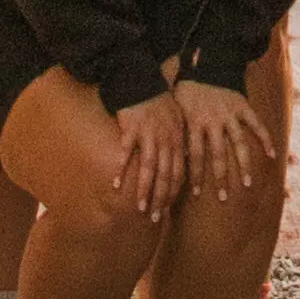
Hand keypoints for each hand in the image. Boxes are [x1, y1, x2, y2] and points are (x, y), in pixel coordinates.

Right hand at [106, 93, 189, 220]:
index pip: (178, 172)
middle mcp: (166, 140)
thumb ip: (178, 141)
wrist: (142, 81)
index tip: (167, 209)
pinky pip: (127, 152)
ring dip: (145, 190)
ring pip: (150, 168)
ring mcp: (149, 135)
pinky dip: (123, 169)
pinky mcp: (132, 129)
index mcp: (177, 139)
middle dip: (161, 198)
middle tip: (155, 218)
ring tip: (141, 208)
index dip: (173, 192)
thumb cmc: (159, 102)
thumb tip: (182, 161)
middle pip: (165, 175)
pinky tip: (117, 184)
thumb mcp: (176, 120)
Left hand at [170, 80, 269, 198]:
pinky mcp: (243, 106)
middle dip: (220, 178)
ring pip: (238, 144)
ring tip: (248, 183)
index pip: (194, 156)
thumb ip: (178, 132)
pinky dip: (265, 139)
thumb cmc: (187, 89)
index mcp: (194, 123)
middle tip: (224, 198)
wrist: (205, 63)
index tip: (197, 194)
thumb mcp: (177, 109)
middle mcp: (212, 122)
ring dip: (243, 165)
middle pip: (217, 155)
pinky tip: (273, 155)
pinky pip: (256, 124)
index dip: (196, 175)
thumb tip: (174, 158)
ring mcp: (229, 115)